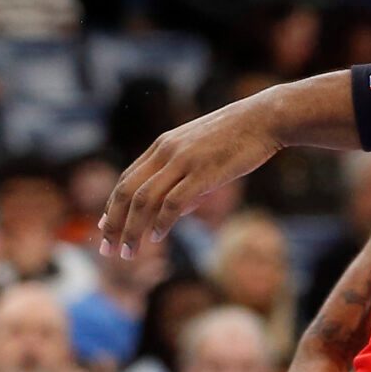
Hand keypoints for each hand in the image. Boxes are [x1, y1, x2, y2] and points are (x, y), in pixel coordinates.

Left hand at [99, 94, 282, 254]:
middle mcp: (166, 152)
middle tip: (107, 250)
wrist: (265, 118)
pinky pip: (173, 202)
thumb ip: (183, 180)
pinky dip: (161, 222)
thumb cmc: (238, 137)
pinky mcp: (203, 172)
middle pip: (126, 192)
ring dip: (132, 230)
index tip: (105, 229)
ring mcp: (183, 161)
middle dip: (113, 224)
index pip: (126, 180)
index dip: (112, 208)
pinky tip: (158, 236)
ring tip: (128, 253)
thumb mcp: (201, 153)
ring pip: (144, 200)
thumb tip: (175, 213)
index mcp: (163, 145)